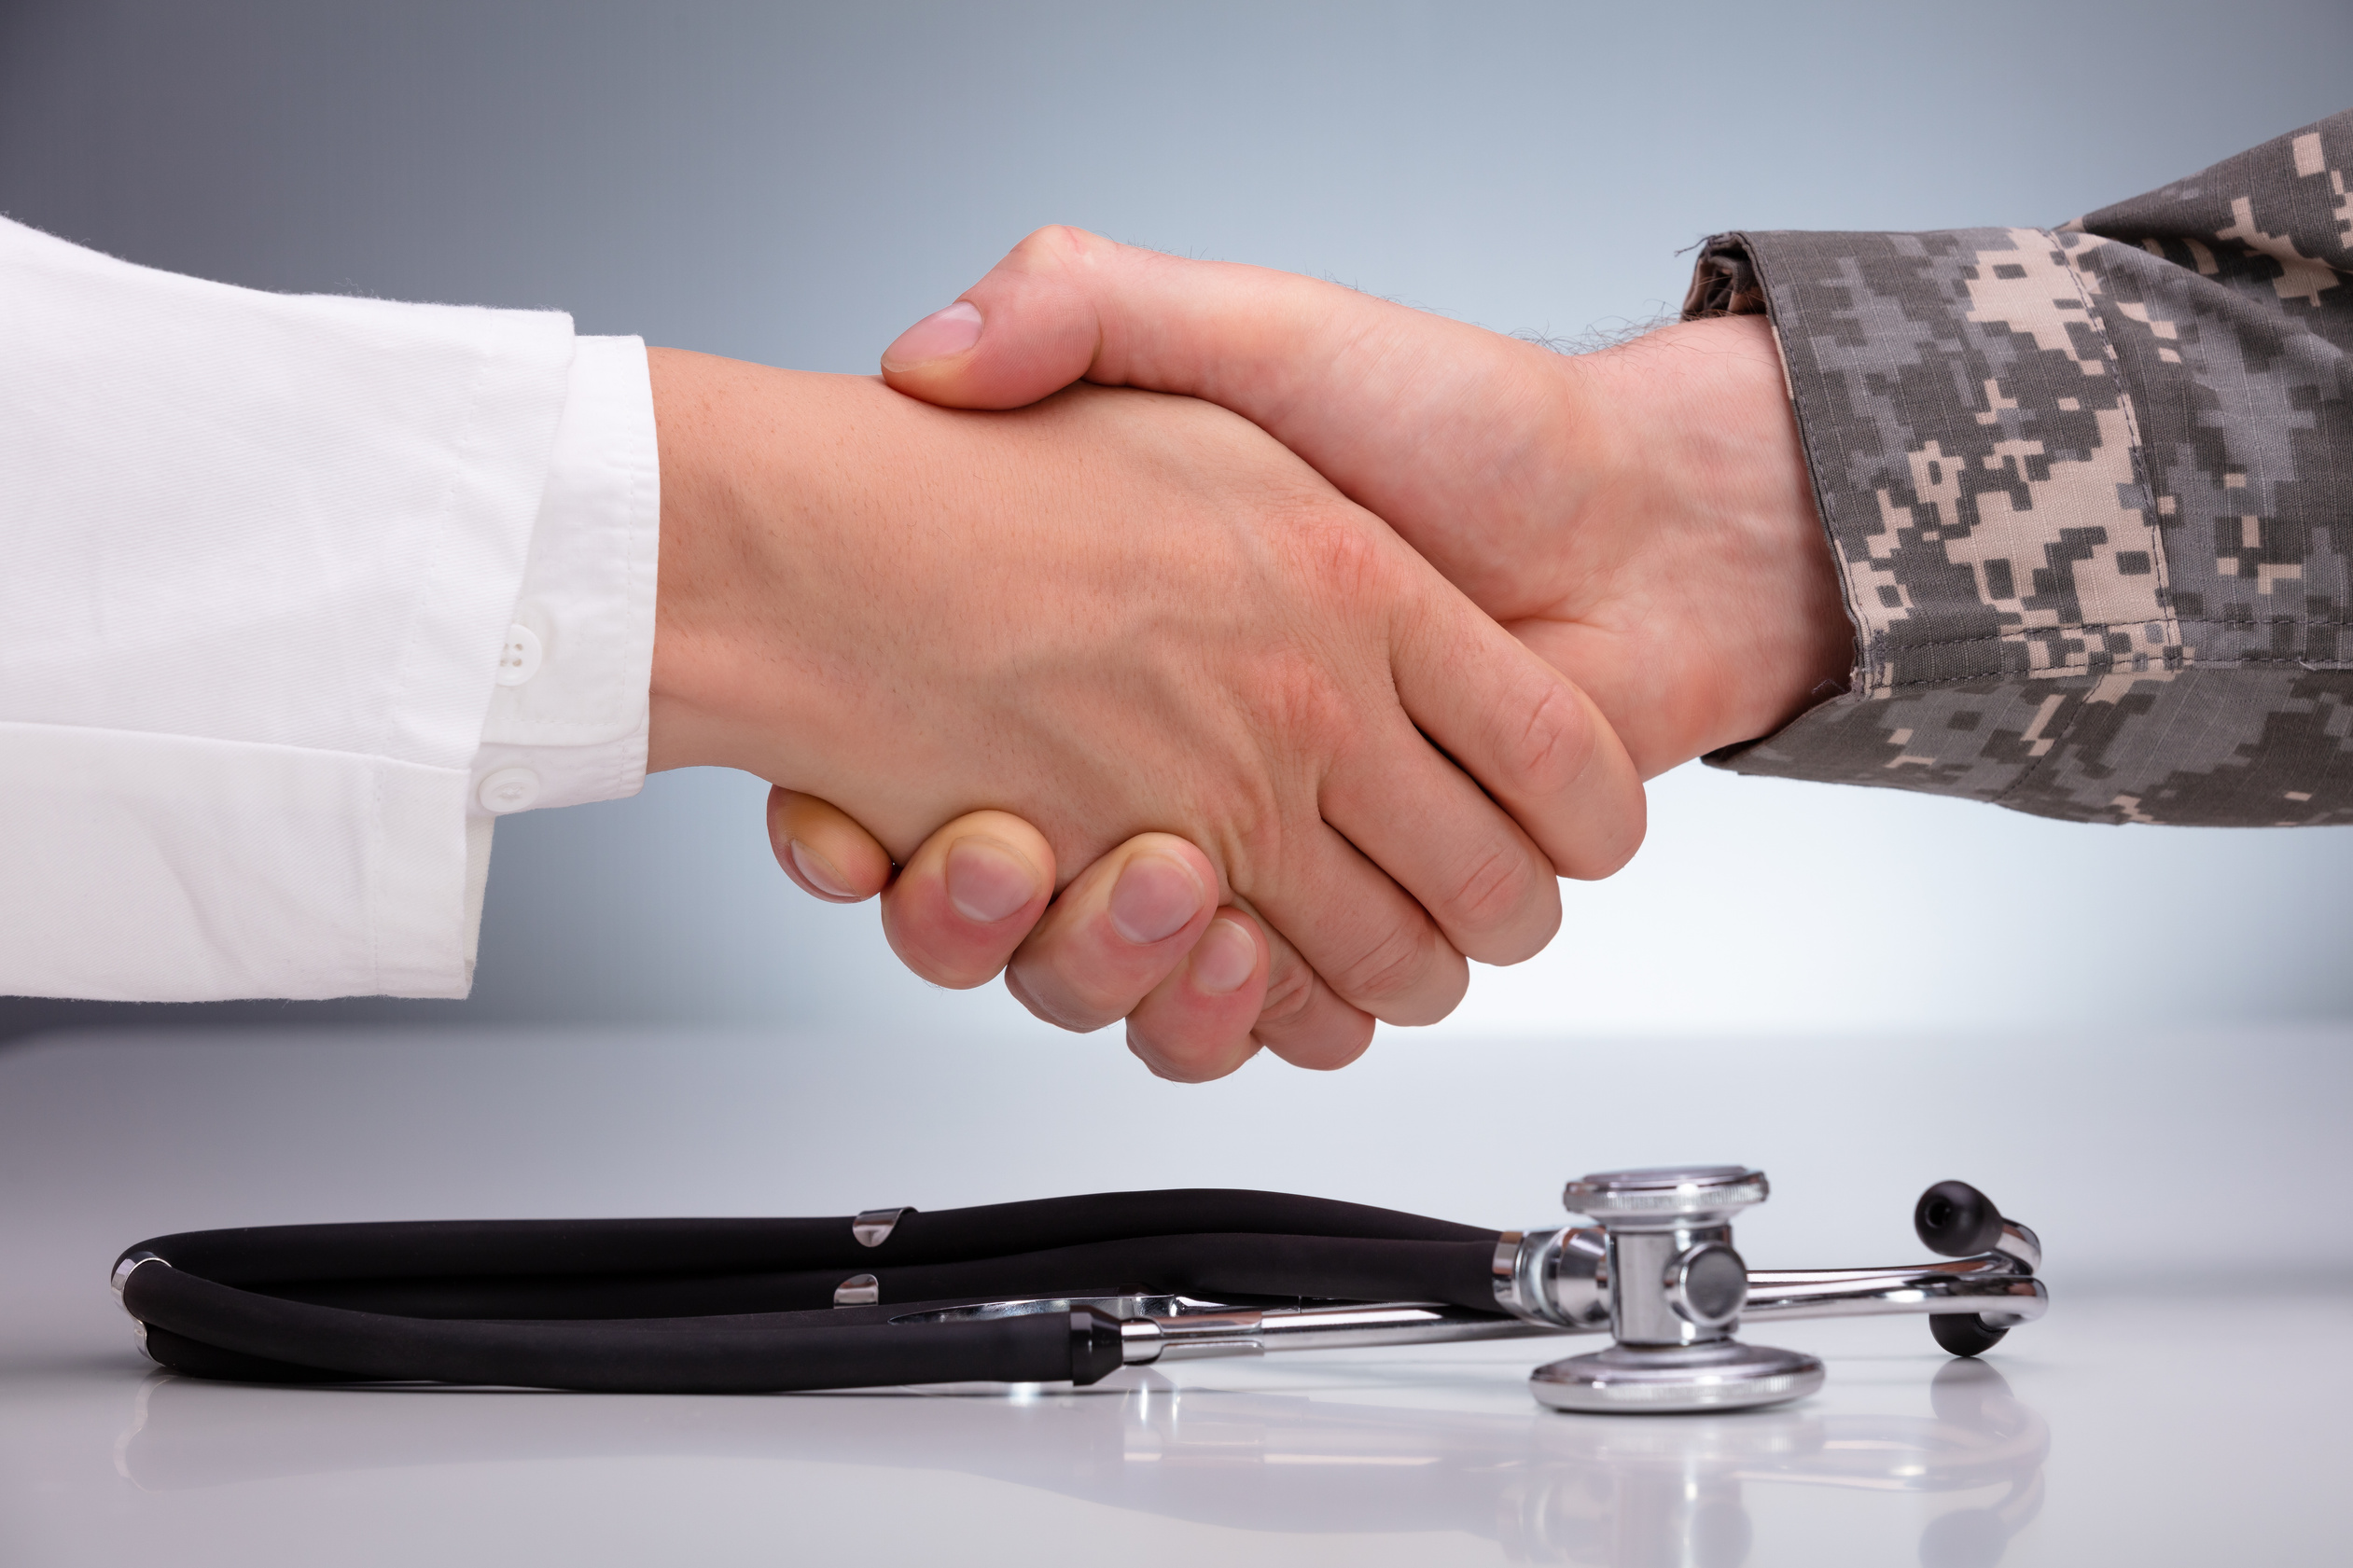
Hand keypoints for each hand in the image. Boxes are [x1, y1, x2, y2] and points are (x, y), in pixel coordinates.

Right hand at [787, 230, 1848, 1078]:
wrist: (1645, 515)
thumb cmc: (1455, 418)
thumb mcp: (1248, 332)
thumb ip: (1087, 309)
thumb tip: (926, 361)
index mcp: (1132, 650)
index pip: (934, 761)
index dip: (869, 820)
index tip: (848, 810)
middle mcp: (1186, 763)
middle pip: (1017, 909)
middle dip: (988, 916)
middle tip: (1005, 851)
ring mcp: (1274, 851)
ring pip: (1132, 985)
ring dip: (1117, 969)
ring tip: (1160, 884)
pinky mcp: (1366, 918)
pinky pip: (1272, 1021)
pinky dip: (1247, 1018)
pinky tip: (1240, 951)